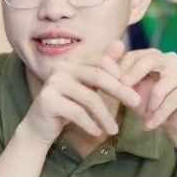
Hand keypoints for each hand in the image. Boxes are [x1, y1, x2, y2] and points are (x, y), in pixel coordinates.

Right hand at [19, 51, 141, 145]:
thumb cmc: (68, 106)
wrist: (39, 127)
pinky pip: (76, 112)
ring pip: (89, 97)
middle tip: (137, 103)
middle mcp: (61, 68)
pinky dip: (89, 124)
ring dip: (105, 116)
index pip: (101, 61)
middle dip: (120, 90)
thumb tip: (120, 43)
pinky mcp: (47, 100)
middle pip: (98, 76)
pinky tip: (97, 132)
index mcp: (72, 62)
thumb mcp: (88, 87)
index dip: (119, 74)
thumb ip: (103, 68)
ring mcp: (53, 83)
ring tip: (114, 130)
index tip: (133, 90)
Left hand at [111, 42, 176, 149]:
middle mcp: (171, 59)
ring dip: (150, 103)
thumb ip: (119, 79)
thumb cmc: (151, 106)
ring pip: (163, 83)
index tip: (110, 84)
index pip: (135, 55)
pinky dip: (160, 114)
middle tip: (123, 90)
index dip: (122, 68)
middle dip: (134, 75)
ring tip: (142, 118)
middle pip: (150, 60)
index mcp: (154, 57)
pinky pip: (174, 98)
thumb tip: (101, 64)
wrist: (176, 125)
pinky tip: (150, 125)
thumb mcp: (131, 93)